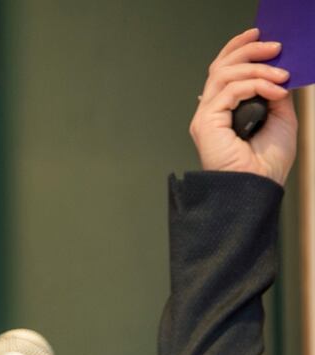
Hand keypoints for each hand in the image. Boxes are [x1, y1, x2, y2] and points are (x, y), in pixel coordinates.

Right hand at [191, 28, 297, 184]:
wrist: (258, 187)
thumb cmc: (266, 163)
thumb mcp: (281, 118)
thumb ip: (274, 94)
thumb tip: (278, 71)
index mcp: (224, 109)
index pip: (224, 70)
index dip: (238, 49)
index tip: (259, 36)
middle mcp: (210, 109)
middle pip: (220, 66)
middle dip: (248, 50)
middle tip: (274, 47)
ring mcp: (205, 115)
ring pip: (224, 74)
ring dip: (256, 68)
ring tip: (281, 75)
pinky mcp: (206, 122)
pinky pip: (230, 91)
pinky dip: (256, 85)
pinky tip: (275, 91)